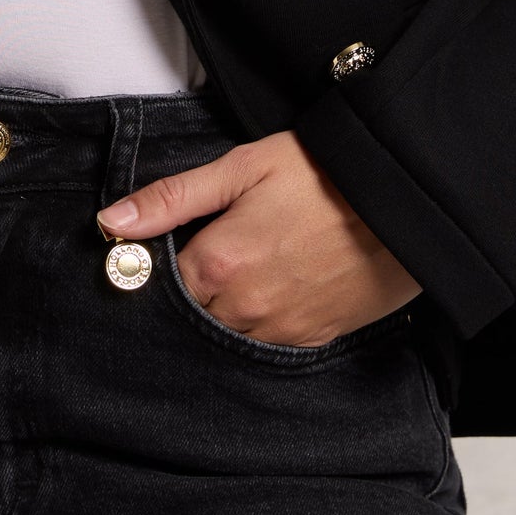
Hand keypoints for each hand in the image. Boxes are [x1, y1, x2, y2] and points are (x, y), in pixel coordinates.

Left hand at [97, 128, 420, 346]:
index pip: (159, 284)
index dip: (159, 263)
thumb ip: (172, 198)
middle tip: (214, 253)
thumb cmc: (324, 174)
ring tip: (246, 269)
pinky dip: (260, 325)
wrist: (406, 200)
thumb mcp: (243, 168)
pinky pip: (268, 346)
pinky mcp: (314, 340)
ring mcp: (281, 331)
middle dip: (192, 290)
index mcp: (219, 264)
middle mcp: (244, 309)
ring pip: (227, 336)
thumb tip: (109, 222)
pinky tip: (273, 291)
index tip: (170, 244)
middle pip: (192, 315)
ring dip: (225, 311)